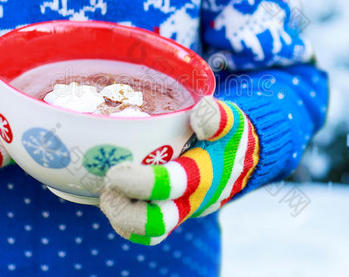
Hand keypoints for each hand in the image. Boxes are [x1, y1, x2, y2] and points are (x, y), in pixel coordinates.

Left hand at [100, 96, 258, 244]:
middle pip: (155, 226)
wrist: (242, 161)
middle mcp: (189, 201)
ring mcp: (179, 211)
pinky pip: (143, 228)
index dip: (139, 184)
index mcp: (202, 176)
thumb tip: (197, 118)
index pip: (169, 186)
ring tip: (107, 192)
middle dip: (123, 212)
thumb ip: (216, 116)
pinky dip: (124, 214)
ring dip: (120, 217)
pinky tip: (113, 193)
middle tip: (107, 188)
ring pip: (146, 232)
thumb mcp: (231, 120)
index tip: (114, 172)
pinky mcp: (170, 214)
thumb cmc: (229, 136)